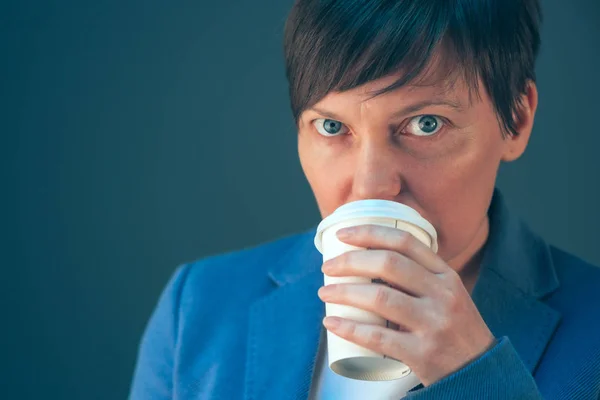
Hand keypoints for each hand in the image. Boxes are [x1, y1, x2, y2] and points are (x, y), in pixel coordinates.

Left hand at [317, 224, 495, 386]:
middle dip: (350, 261)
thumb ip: (418, 276)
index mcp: (445, 275)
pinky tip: (331, 322)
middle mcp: (442, 295)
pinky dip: (350, 328)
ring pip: (379, 297)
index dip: (369, 233)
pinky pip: (377, 337)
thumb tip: (368, 259)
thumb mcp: (447, 294)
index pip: (404, 241)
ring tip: (325, 292)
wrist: (481, 372)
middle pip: (388, 264)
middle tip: (328, 267)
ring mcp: (433, 324)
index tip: (342, 235)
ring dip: (344, 292)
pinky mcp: (422, 353)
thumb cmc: (454, 329)